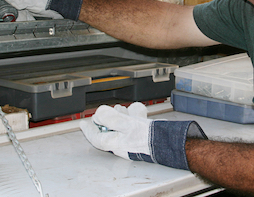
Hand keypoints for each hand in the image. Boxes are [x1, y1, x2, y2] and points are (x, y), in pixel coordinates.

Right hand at [0, 0, 82, 19]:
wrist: (58, 6)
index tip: (3, 6)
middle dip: (10, 6)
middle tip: (11, 13)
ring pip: (15, 5)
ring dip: (16, 11)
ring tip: (20, 15)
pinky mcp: (29, 5)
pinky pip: (21, 10)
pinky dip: (21, 14)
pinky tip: (25, 16)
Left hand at [80, 102, 206, 169]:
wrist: (171, 141)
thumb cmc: (150, 138)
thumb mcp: (128, 125)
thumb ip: (112, 118)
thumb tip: (99, 114)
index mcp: (116, 142)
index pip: (96, 136)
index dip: (89, 129)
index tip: (82, 122)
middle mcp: (123, 142)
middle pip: (110, 127)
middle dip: (112, 116)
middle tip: (113, 110)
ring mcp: (132, 139)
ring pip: (123, 123)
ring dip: (126, 114)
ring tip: (131, 111)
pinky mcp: (142, 135)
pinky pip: (135, 122)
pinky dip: (137, 115)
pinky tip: (141, 112)